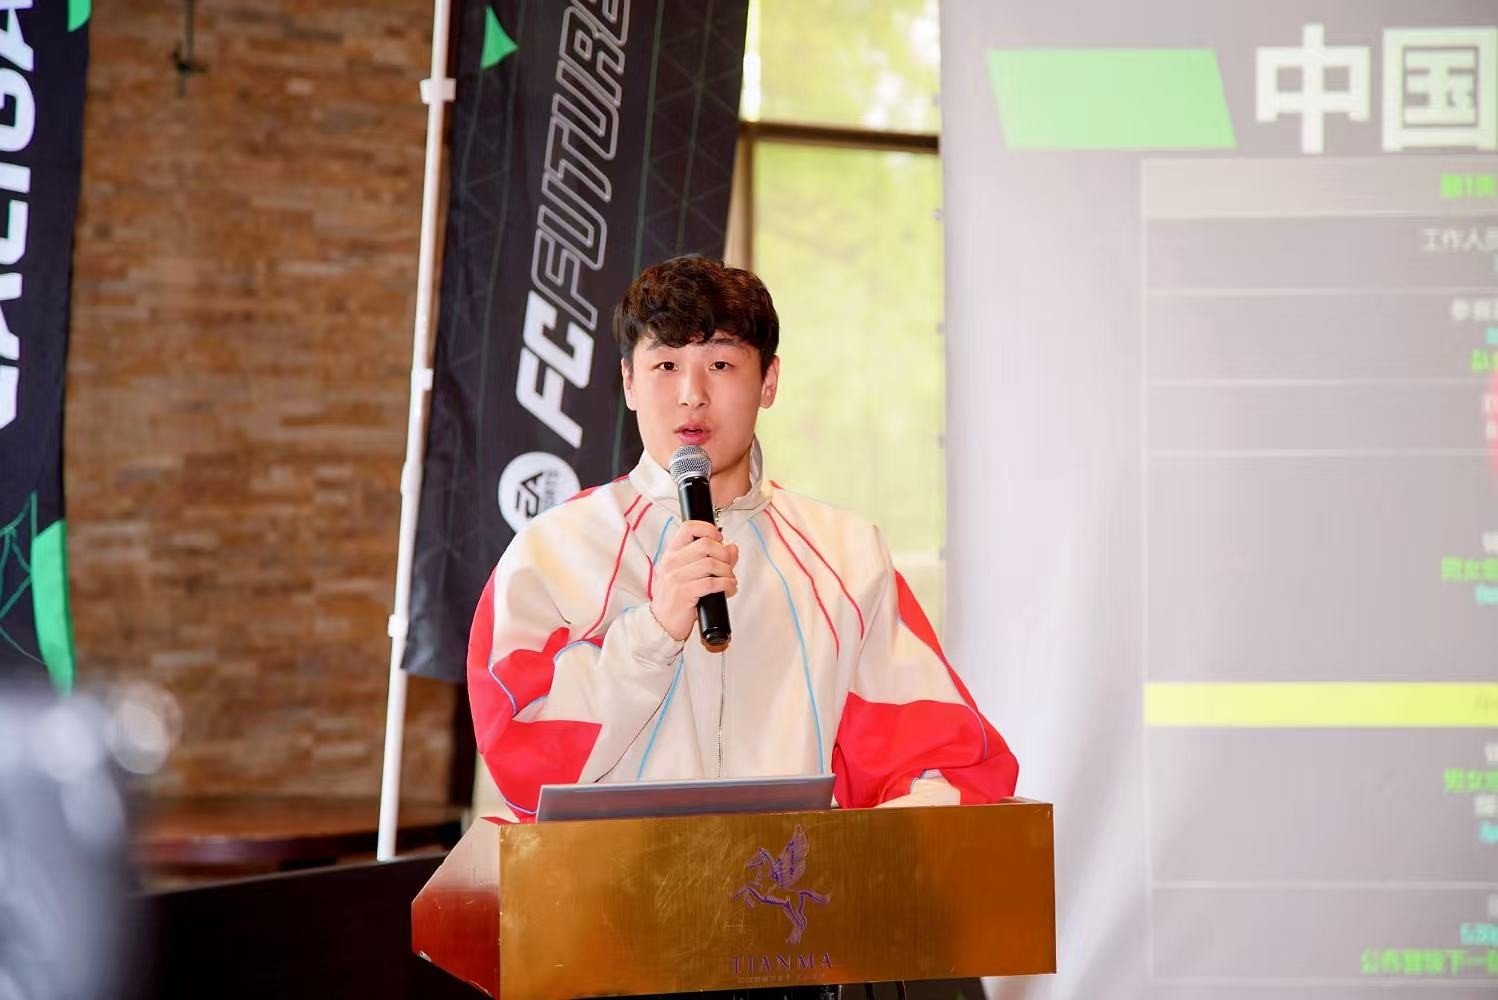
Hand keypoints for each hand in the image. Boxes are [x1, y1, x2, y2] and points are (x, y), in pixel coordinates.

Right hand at [649, 520, 738, 641]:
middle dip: (723, 554)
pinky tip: (729, 587)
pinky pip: (712, 583)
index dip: (708, 529)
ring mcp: (676, 577)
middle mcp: (672, 562)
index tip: (719, 539)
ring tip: (729, 579)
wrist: (662, 623)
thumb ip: (711, 558)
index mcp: (672, 553)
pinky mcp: (684, 593)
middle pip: (705, 544)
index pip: (688, 527)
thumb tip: (732, 547)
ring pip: (710, 564)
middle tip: (728, 564)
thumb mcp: (690, 574)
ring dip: (727, 571)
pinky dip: (726, 584)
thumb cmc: (676, 597)